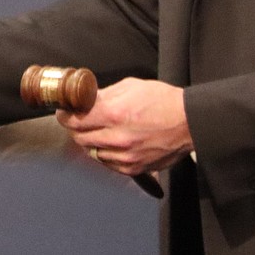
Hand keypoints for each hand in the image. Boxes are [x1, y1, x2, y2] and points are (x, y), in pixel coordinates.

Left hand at [56, 78, 191, 175]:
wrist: (189, 122)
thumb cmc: (162, 101)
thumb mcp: (130, 86)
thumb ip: (104, 95)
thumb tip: (86, 99)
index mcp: (114, 113)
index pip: (74, 120)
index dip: (65, 115)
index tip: (65, 112)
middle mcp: (117, 138)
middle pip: (79, 138)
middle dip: (75, 128)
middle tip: (78, 121)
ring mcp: (125, 156)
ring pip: (92, 152)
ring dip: (90, 142)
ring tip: (97, 131)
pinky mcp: (134, 168)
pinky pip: (108, 164)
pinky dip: (104, 154)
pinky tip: (110, 144)